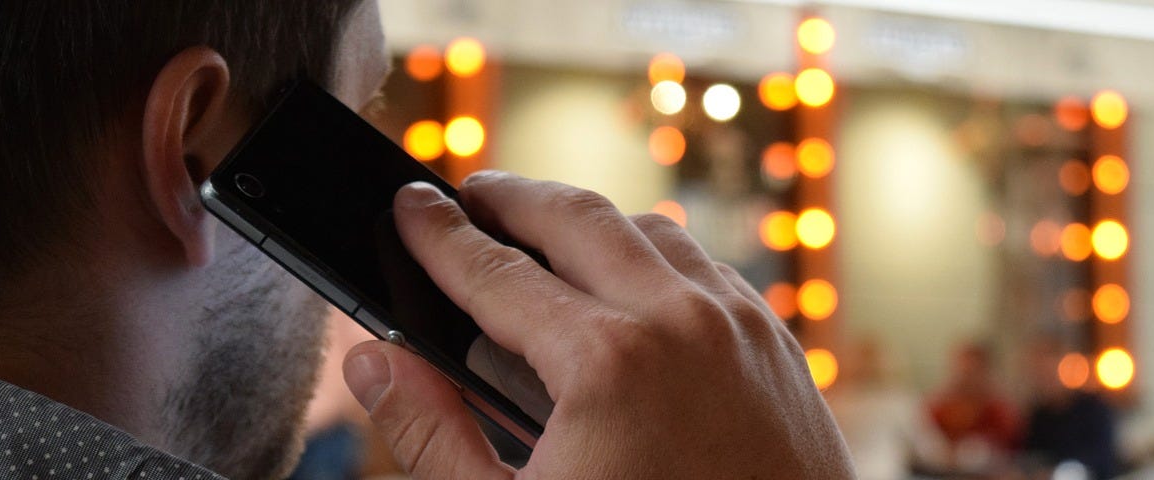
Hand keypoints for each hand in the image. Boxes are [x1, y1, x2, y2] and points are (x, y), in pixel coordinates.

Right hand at [343, 171, 855, 478]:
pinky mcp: (776, 345)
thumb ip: (433, 436)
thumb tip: (377, 364)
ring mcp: (738, 326)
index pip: (495, 271)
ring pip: (647, 230)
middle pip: (575, 217)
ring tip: (540, 232)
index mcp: (605, 363)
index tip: (412, 204)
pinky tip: (626, 282)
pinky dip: (654, 257)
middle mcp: (679, 322)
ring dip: (587, 222)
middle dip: (511, 196)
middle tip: (469, 195)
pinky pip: (705, 267)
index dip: (439, 235)